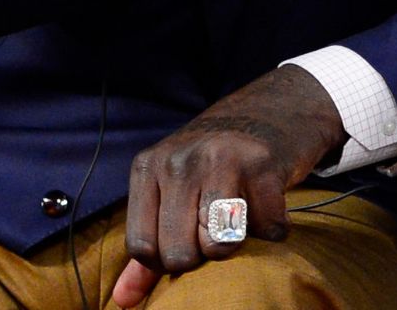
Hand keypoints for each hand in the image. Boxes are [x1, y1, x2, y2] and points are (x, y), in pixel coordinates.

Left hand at [112, 66, 344, 307]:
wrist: (274, 107)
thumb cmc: (216, 159)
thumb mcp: (172, 190)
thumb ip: (148, 246)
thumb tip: (122, 302)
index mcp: (149, 167)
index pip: (142, 247)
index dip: (167, 259)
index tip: (188, 240)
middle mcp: (179, 161)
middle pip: (180, 253)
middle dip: (204, 256)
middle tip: (218, 229)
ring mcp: (221, 159)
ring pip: (220, 244)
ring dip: (238, 243)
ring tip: (242, 218)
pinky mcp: (263, 164)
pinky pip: (267, 228)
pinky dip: (274, 228)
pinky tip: (269, 204)